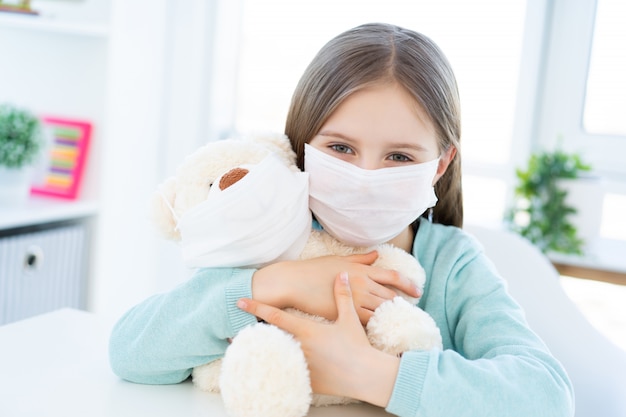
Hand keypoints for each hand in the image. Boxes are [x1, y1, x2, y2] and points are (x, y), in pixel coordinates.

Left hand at [238, 272, 399, 406]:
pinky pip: (286, 374)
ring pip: (275, 356)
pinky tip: (267, 371)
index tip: (241, 302)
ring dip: (263, 352)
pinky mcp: (306, 380)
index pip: (275, 317)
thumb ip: (342, 296)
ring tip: (246, 352)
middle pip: (269, 337)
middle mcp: (299, 347)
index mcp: (306, 330)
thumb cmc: (356, 346)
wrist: (365, 376)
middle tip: (234, 332)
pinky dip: (277, 370)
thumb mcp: (348, 319)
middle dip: (253, 334)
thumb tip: (341, 274)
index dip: (257, 308)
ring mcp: (300, 365)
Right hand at [252, 251, 419, 323]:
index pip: (392, 277)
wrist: (293, 282)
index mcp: (362, 270)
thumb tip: (377, 255)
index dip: (408, 284)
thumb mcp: (339, 260)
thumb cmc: (313, 270)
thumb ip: (361, 259)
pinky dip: (376, 325)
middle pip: (390, 296)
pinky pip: (366, 322)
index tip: (418, 292)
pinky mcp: (344, 314)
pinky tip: (380, 330)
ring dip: (392, 317)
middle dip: (403, 304)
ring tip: (400, 323)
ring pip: (381, 311)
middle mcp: (362, 284)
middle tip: (412, 312)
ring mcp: (354, 300)